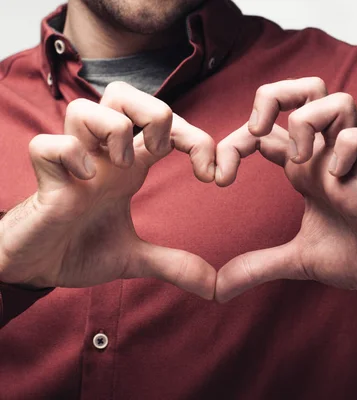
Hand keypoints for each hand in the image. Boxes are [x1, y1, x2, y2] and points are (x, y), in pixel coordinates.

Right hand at [0, 82, 215, 298]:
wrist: (35, 270)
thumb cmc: (79, 250)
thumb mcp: (135, 258)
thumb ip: (175, 265)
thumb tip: (215, 286)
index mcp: (129, 166)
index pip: (167, 126)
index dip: (198, 139)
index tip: (215, 177)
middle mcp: (102, 157)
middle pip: (123, 94)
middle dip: (155, 111)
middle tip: (162, 152)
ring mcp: (72, 164)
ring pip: (86, 106)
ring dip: (114, 129)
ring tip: (123, 165)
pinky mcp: (44, 181)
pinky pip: (49, 144)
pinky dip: (70, 155)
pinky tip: (84, 181)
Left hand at [215, 78, 356, 301]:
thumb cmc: (354, 253)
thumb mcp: (295, 260)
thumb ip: (257, 267)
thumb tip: (218, 289)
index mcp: (304, 169)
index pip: (265, 130)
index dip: (234, 141)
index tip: (218, 177)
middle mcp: (325, 156)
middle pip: (306, 89)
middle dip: (274, 95)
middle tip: (257, 130)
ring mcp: (351, 161)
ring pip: (338, 99)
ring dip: (310, 120)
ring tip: (302, 160)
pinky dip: (348, 152)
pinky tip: (340, 183)